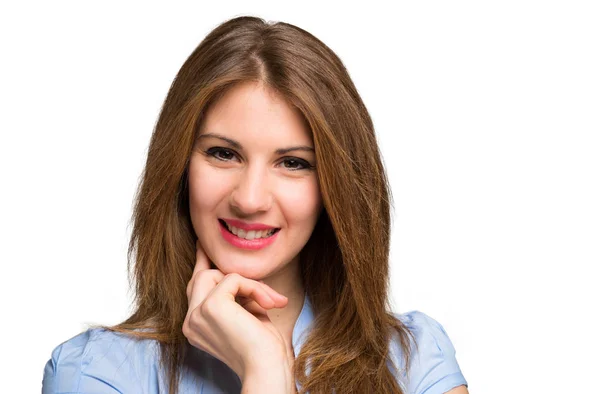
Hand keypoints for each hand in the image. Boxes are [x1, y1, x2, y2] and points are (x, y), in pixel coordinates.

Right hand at [182, 240, 291, 381]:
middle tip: (223, 250)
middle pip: (201, 277)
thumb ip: (237, 296)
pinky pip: (234, 279)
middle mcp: (191, 322)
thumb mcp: (247, 315)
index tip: (201, 244)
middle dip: (217, 263)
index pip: (194, 289)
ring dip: (249, 284)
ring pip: (217, 274)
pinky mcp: (210, 306)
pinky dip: (254, 287)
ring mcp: (197, 314)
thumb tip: (235, 275)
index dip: (200, 264)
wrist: (267, 367)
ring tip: (268, 302)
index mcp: (196, 327)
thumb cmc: (263, 347)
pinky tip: (267, 305)